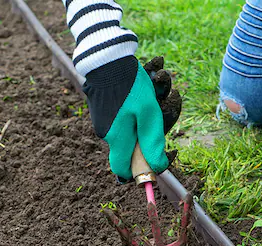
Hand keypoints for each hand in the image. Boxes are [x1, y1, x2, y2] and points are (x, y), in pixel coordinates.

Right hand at [82, 56, 180, 180]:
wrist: (106, 58)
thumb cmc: (130, 86)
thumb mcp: (149, 113)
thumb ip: (152, 142)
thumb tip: (158, 167)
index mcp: (117, 139)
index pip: (124, 170)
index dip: (140, 172)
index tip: (157, 163)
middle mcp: (106, 134)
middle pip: (129, 149)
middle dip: (146, 139)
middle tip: (160, 118)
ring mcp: (102, 120)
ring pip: (127, 131)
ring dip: (142, 121)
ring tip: (154, 96)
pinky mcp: (101, 108)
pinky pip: (121, 118)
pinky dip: (133, 111)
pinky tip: (140, 92)